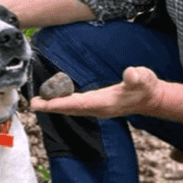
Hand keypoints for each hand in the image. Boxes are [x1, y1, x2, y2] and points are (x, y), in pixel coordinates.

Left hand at [30, 66, 163, 119]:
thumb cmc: (146, 87)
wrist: (151, 98)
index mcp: (104, 103)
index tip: (42, 103)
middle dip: (50, 107)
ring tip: (37, 101)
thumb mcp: (144, 78)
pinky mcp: (96, 105)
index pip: (76, 104)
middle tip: (32, 103)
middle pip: (69, 109)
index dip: (58, 104)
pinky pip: (75, 106)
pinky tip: (55, 99)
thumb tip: (130, 73)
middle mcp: (97, 108)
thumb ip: (137, 77)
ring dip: (54, 106)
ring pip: (70, 109)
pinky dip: (62, 103)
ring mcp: (96, 108)